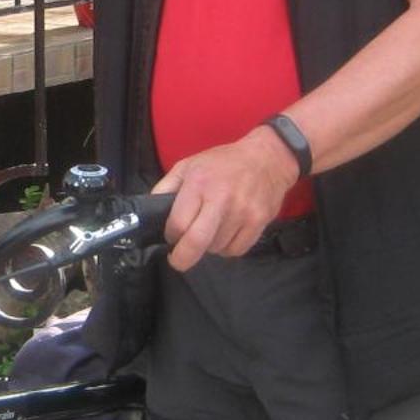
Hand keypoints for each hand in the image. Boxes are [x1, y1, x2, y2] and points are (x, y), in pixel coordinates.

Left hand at [152, 126, 302, 271]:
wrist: (268, 158)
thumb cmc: (224, 162)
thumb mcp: (187, 165)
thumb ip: (165, 188)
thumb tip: (150, 213)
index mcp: (199, 184)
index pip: (178, 223)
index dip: (170, 236)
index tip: (171, 236)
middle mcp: (221, 199)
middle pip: (196, 242)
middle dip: (182, 259)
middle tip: (178, 260)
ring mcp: (243, 212)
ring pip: (216, 248)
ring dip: (208, 247)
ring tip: (210, 231)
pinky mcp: (259, 222)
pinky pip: (236, 250)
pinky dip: (227, 248)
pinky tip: (226, 234)